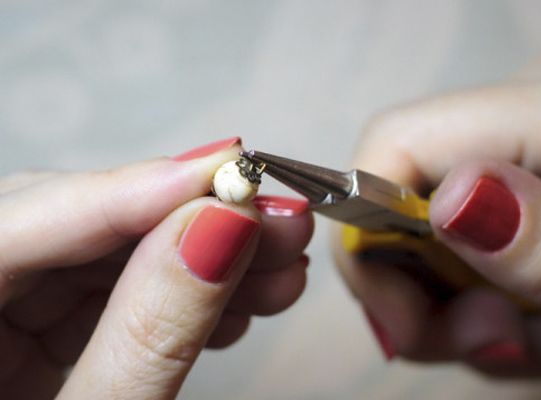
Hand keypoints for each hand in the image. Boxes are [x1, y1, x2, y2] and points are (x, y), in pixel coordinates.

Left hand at [0, 137, 312, 398]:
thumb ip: (148, 335)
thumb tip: (220, 230)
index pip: (17, 224)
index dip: (132, 191)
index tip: (229, 170)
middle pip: (77, 224)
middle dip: (189, 220)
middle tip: (277, 218)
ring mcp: (8, 314)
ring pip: (111, 253)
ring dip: (204, 256)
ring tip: (280, 266)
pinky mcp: (48, 331)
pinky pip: (120, 291)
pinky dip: (186, 294)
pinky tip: (241, 301)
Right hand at [333, 46, 540, 380]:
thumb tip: (448, 199)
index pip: (396, 142)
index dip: (366, 232)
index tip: (403, 324)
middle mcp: (540, 103)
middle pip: (406, 191)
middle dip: (429, 292)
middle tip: (501, 348)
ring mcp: (539, 135)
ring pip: (432, 222)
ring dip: (472, 306)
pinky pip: (468, 227)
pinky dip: (495, 291)